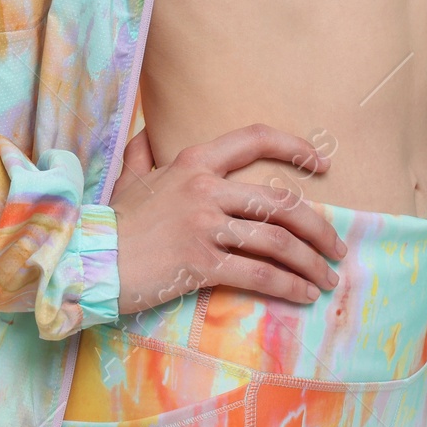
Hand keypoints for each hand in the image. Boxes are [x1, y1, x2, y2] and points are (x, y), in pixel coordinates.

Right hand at [109, 123, 345, 313]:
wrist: (90, 260)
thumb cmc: (113, 221)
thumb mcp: (130, 178)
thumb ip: (144, 152)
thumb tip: (147, 131)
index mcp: (195, 160)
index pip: (254, 139)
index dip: (293, 146)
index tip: (321, 163)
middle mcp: (206, 187)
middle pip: (280, 202)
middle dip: (318, 227)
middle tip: (337, 247)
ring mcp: (205, 225)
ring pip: (276, 240)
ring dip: (310, 262)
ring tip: (327, 278)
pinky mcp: (202, 262)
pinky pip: (258, 274)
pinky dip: (288, 286)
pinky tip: (304, 295)